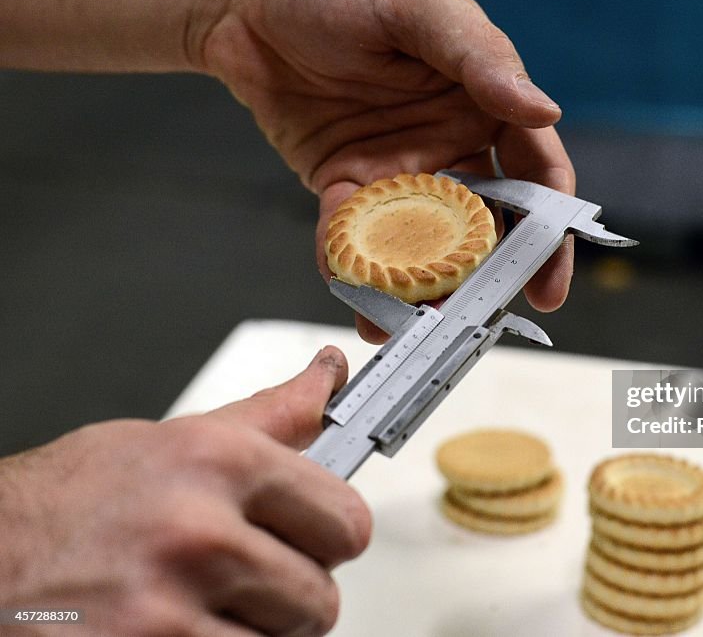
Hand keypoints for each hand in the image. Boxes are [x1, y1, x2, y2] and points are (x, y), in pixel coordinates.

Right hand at [0, 347, 369, 635]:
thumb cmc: (70, 501)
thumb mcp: (171, 439)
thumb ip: (268, 418)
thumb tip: (328, 377)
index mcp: (218, 462)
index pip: (345, 519)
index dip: (332, 534)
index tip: (316, 536)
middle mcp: (199, 531)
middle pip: (321, 594)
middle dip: (294, 591)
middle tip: (251, 575)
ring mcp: (171, 608)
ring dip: (257, 631)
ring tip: (206, 603)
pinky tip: (182, 628)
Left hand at [198, 0, 575, 340]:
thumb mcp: (415, 5)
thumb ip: (478, 57)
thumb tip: (543, 111)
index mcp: (483, 100)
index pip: (535, 174)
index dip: (550, 230)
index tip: (549, 280)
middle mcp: (450, 143)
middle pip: (486, 225)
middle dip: (490, 277)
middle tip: (482, 320)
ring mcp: (398, 171)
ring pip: (424, 244)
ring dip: (424, 288)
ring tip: (417, 328)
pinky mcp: (345, 186)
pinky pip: (354, 238)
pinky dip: (354, 270)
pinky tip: (356, 296)